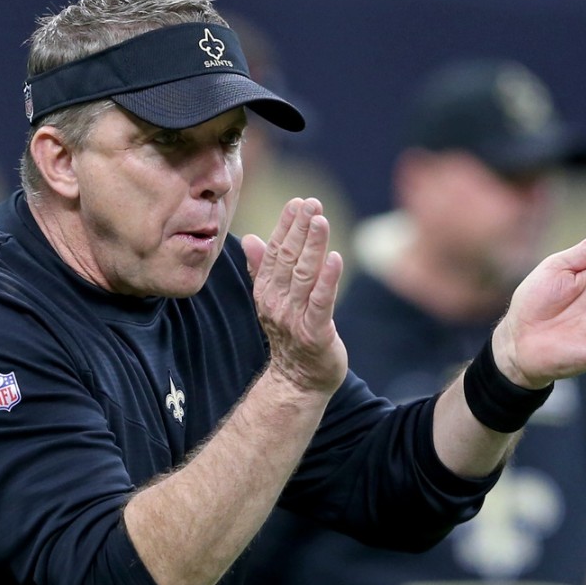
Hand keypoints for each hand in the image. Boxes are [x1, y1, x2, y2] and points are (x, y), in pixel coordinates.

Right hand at [241, 198, 347, 394]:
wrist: (298, 381)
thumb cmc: (290, 337)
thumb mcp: (273, 300)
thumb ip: (262, 268)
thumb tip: (250, 237)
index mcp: (266, 292)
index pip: (274, 253)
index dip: (286, 226)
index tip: (297, 203)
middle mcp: (276, 303)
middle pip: (287, 259)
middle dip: (300, 229)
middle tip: (312, 203)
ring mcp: (294, 318)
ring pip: (303, 275)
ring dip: (313, 246)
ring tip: (321, 221)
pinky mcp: (315, 333)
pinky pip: (321, 302)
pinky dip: (328, 279)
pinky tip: (336, 258)